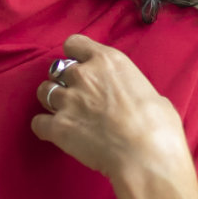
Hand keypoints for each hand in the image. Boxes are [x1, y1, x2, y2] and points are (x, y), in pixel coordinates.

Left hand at [32, 33, 196, 189]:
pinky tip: (55, 134)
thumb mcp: (153, 94)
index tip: (80, 66)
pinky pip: (38, 122)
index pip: (74, 43)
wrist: (146, 155)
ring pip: (43, 91)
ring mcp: (68, 100)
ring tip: (64, 114)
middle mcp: (83, 75)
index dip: (75, 55)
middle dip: (64, 81)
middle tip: (76, 97)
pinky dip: (44, 128)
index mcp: (108, 61)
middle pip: (56, 68)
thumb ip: (133, 90)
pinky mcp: (58, 126)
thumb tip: (133, 99)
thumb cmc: (159, 127)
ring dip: (51, 101)